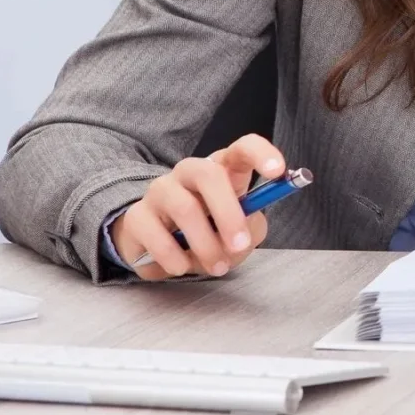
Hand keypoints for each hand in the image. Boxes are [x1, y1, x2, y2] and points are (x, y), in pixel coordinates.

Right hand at [111, 134, 284, 280]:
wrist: (159, 248)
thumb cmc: (210, 232)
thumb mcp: (240, 231)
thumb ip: (250, 228)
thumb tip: (244, 234)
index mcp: (222, 169)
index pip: (242, 148)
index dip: (260, 154)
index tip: (277, 171)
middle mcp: (190, 172)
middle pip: (208, 174)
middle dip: (228, 213)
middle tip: (239, 245)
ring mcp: (161, 190)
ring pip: (184, 207)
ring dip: (205, 243)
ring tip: (217, 266)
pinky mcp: (137, 216)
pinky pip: (155, 234)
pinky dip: (173, 256)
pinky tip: (182, 267)